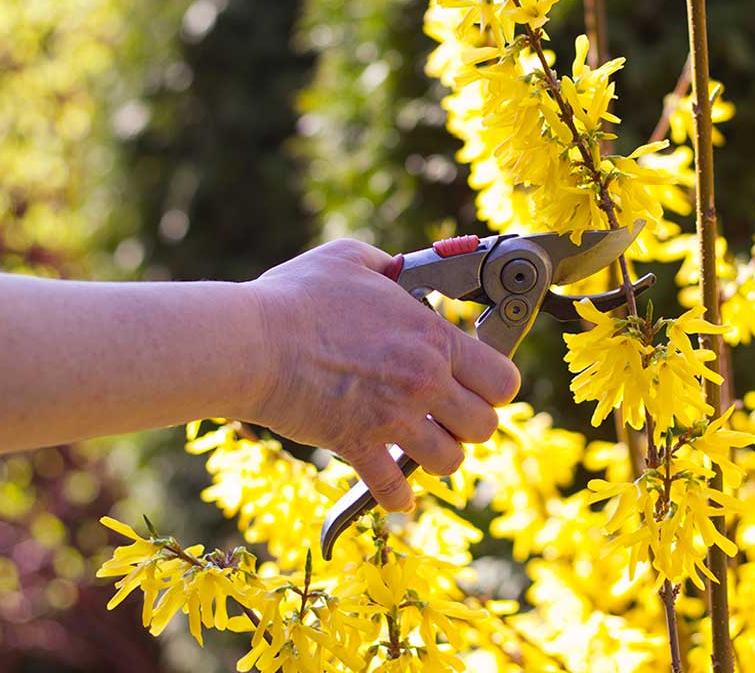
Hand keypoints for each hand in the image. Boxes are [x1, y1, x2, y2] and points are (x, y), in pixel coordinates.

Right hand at [244, 240, 520, 512]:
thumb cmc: (296, 298)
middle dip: (470, 423)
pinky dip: (397, 496)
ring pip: (451, 461)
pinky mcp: (358, 446)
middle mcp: (424, 381)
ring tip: (421, 443)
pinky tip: (395, 490)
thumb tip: (399, 269)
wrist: (251, 341)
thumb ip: (387, 265)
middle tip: (448, 414)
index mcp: (432, 338)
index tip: (477, 382)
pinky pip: (394, 490)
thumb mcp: (350, 259)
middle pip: (485, 426)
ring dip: (439, 456)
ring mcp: (393, 418)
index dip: (495, 384)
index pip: (503, 379)